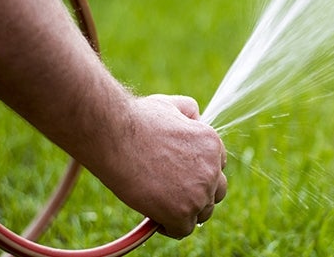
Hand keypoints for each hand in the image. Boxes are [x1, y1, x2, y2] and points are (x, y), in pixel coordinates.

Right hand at [90, 95, 226, 238]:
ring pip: (202, 213)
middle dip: (197, 193)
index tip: (182, 177)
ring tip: (162, 203)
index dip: (199, 173)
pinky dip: (169, 227)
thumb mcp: (171, 104)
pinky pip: (183, 229)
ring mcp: (199, 192)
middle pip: (216, 193)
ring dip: (185, 211)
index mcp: (213, 144)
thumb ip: (189, 111)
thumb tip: (196, 117)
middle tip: (173, 192)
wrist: (116, 135)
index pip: (218, 167)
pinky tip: (154, 215)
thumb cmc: (138, 119)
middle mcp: (212, 169)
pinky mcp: (181, 212)